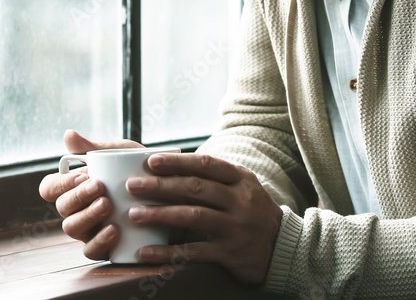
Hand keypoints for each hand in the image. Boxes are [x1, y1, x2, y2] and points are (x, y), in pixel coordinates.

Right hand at [38, 130, 142, 259]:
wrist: (171, 190)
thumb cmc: (138, 169)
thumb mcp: (120, 153)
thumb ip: (95, 147)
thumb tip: (69, 134)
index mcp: (74, 185)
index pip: (49, 187)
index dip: (59, 184)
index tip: (82, 175)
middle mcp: (76, 209)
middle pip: (62, 207)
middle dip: (78, 196)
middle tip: (99, 186)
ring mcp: (88, 229)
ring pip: (72, 229)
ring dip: (87, 216)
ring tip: (107, 205)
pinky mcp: (104, 247)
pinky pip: (91, 251)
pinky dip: (99, 241)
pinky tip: (114, 230)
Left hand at [124, 153, 282, 284]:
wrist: (283, 247)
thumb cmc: (253, 212)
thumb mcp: (243, 187)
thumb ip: (215, 178)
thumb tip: (171, 167)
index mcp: (241, 179)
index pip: (206, 165)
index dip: (177, 162)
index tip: (151, 162)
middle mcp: (239, 201)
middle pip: (195, 189)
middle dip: (161, 186)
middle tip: (133, 186)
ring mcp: (235, 227)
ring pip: (193, 217)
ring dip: (160, 215)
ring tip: (134, 214)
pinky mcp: (229, 253)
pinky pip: (193, 252)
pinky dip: (168, 252)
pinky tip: (147, 251)